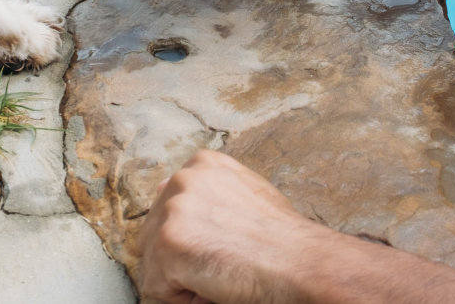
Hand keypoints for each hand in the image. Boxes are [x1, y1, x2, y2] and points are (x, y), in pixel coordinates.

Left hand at [138, 150, 320, 303]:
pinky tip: (216, 287)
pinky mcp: (168, 244)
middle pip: (154, 235)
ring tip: (223, 274)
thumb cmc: (281, 239)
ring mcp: (173, 209)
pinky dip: (184, 299)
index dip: (193, 241)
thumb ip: (206, 189)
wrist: (301, 264)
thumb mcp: (245, 194)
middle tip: (225, 266)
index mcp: (202, 164)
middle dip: (182, 260)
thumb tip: (162, 185)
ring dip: (184, 279)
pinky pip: (157, 289)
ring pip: (154, 263)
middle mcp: (183, 179)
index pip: (168, 208)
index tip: (221, 249)